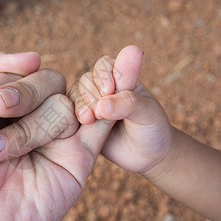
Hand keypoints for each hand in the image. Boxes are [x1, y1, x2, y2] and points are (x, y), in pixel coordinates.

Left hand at [0, 46, 113, 220]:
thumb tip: (34, 58)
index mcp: (13, 99)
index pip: (25, 70)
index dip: (2, 84)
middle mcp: (38, 115)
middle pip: (49, 81)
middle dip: (18, 96)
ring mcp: (60, 136)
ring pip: (63, 107)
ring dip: (25, 130)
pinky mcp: (78, 159)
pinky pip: (102, 124)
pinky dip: (105, 108)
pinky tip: (99, 102)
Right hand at [71, 45, 174, 173]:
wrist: (147, 156)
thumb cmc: (152, 128)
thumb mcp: (147, 113)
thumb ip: (128, 103)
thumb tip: (102, 104)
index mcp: (121, 77)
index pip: (104, 65)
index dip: (103, 75)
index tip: (109, 91)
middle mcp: (102, 87)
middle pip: (86, 80)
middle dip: (90, 94)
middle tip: (98, 113)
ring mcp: (90, 104)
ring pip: (74, 97)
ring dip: (80, 106)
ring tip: (87, 120)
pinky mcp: (82, 122)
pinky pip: (68, 115)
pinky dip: (71, 118)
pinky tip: (79, 127)